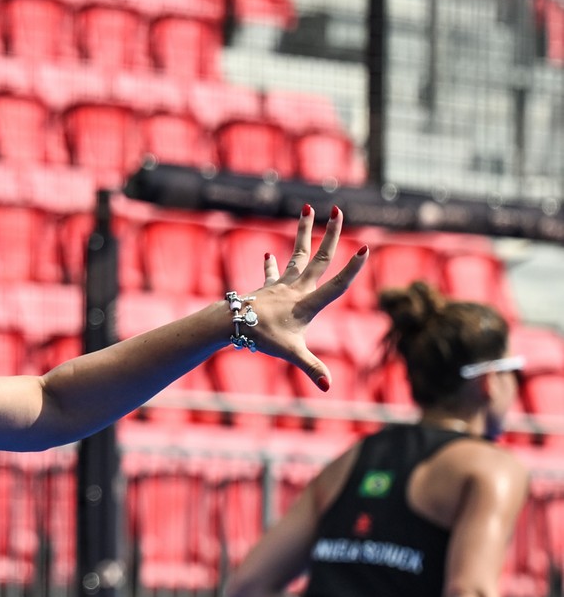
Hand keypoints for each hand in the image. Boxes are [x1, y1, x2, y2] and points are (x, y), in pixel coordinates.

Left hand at [242, 203, 367, 390]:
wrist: (230, 324)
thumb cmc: (262, 338)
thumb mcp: (291, 354)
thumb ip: (311, 368)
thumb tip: (328, 387)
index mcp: (307, 304)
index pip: (335, 286)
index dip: (351, 270)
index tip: (366, 250)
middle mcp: (297, 289)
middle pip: (319, 259)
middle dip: (331, 235)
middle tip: (339, 210)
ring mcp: (282, 285)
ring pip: (298, 254)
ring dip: (304, 232)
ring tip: (307, 209)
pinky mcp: (268, 287)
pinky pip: (273, 272)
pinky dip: (273, 264)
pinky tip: (269, 254)